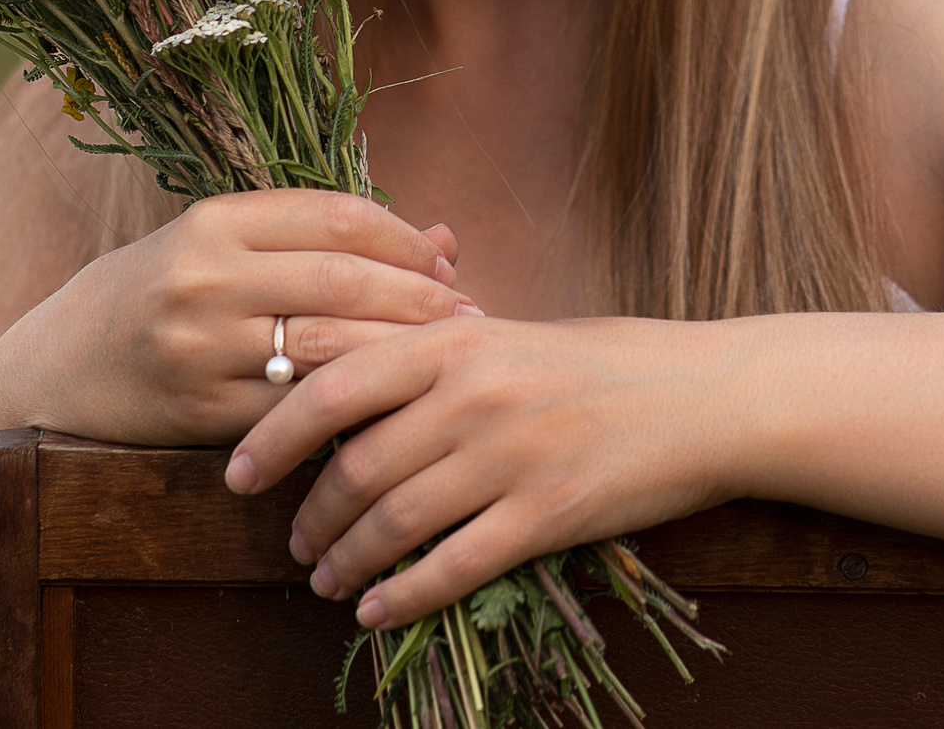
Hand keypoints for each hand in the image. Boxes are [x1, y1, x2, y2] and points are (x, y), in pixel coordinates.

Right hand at [0, 190, 475, 447]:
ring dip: (399, 353)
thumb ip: (325, 239)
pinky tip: (390, 405)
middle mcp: (204, 278)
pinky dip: (350, 406)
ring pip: (326, 347)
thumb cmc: (162, 294)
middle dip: (417, 298)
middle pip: (341, 281)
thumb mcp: (227, 246)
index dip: (402, 240)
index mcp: (214, 221)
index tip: (444, 262)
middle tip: (469, 313)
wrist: (59, 367)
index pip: (335, 217)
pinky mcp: (200, 412)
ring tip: (447, 358)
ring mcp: (199, 348)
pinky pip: (296, 410)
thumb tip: (446, 238)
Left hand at [223, 314, 738, 627]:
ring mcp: (512, 456)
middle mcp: (476, 395)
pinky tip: (378, 609)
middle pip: (354, 464)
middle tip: (291, 543)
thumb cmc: (606, 362)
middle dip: (309, 514)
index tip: (237, 470)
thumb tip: (338, 368)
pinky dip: (403, 595)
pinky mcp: (549, 513)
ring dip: (346, 560)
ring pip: (395, 520)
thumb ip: (430, 349)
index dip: (272, 432)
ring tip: (324, 580)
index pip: (332, 382)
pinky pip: (454, 566)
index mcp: (458, 341)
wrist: (707, 396)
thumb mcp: (512, 334)